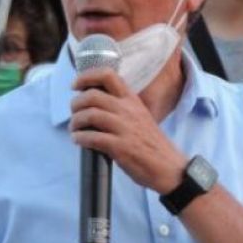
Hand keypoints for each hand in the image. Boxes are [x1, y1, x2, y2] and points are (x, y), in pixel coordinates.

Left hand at [70, 68, 186, 193]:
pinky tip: (78, 140)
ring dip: (76, 122)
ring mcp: (124, 128)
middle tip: (74, 113)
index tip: (75, 85)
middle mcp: (128, 110)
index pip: (108, 75)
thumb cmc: (152, 144)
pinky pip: (91, 137)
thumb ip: (122, 108)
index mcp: (133, 101)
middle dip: (76, 103)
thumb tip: (95, 105)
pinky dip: (80, 138)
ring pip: (89, 115)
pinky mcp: (120, 147)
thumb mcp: (141, 117)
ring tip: (75, 129)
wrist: (169, 167)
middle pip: (92, 95)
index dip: (86, 77)